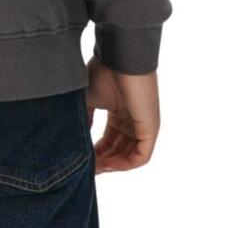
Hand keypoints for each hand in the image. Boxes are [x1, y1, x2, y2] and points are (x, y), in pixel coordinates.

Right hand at [86, 57, 160, 173]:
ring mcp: (144, 125)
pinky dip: (124, 164)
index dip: (95, 152)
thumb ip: (85, 120)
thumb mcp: (88, 99)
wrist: (120, 58)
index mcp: (120, 112)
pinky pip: (140, 156)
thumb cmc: (104, 72)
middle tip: (86, 169)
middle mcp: (133, 120)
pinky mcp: (151, 128)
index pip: (109, 139)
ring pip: (129, 156)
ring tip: (94, 169)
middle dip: (102, 161)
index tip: (81, 160)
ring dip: (112, 165)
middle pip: (119, 150)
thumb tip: (77, 140)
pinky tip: (107, 165)